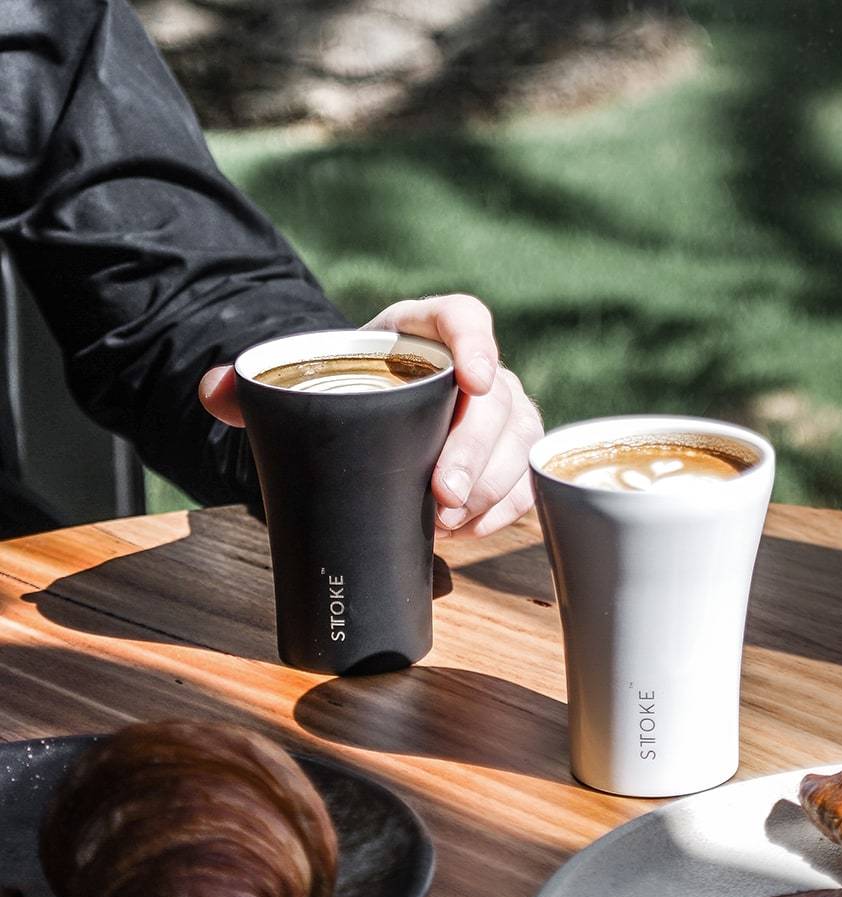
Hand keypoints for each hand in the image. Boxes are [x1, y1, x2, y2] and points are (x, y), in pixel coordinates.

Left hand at [199, 294, 543, 538]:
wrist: (363, 419)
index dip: (477, 343)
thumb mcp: (302, 387)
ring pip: (519, 440)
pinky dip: (505, 507)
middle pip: (497, 395)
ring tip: (449, 525)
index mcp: (420, 333)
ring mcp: (496, 410)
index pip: (463, 317)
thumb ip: (254, 389)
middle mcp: (468, 367)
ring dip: (492, 487)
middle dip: (475, 450)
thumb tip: (214, 392)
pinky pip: (524, 477)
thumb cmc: (339, 396)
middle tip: (442, 498)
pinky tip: (470, 530)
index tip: (475, 379)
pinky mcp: (504, 452)